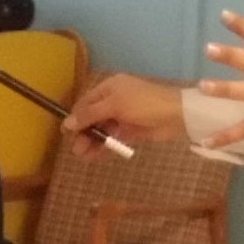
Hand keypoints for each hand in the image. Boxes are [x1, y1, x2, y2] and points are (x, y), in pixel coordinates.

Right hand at [63, 73, 186, 155]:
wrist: (176, 115)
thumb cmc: (144, 104)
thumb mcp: (115, 105)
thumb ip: (90, 115)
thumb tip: (68, 123)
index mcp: (109, 87)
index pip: (86, 102)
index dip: (76, 117)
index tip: (67, 133)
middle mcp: (114, 100)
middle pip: (92, 117)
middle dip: (84, 133)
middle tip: (77, 149)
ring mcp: (123, 115)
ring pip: (102, 129)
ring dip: (93, 141)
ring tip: (84, 156)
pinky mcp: (131, 130)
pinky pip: (113, 138)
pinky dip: (105, 146)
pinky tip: (96, 156)